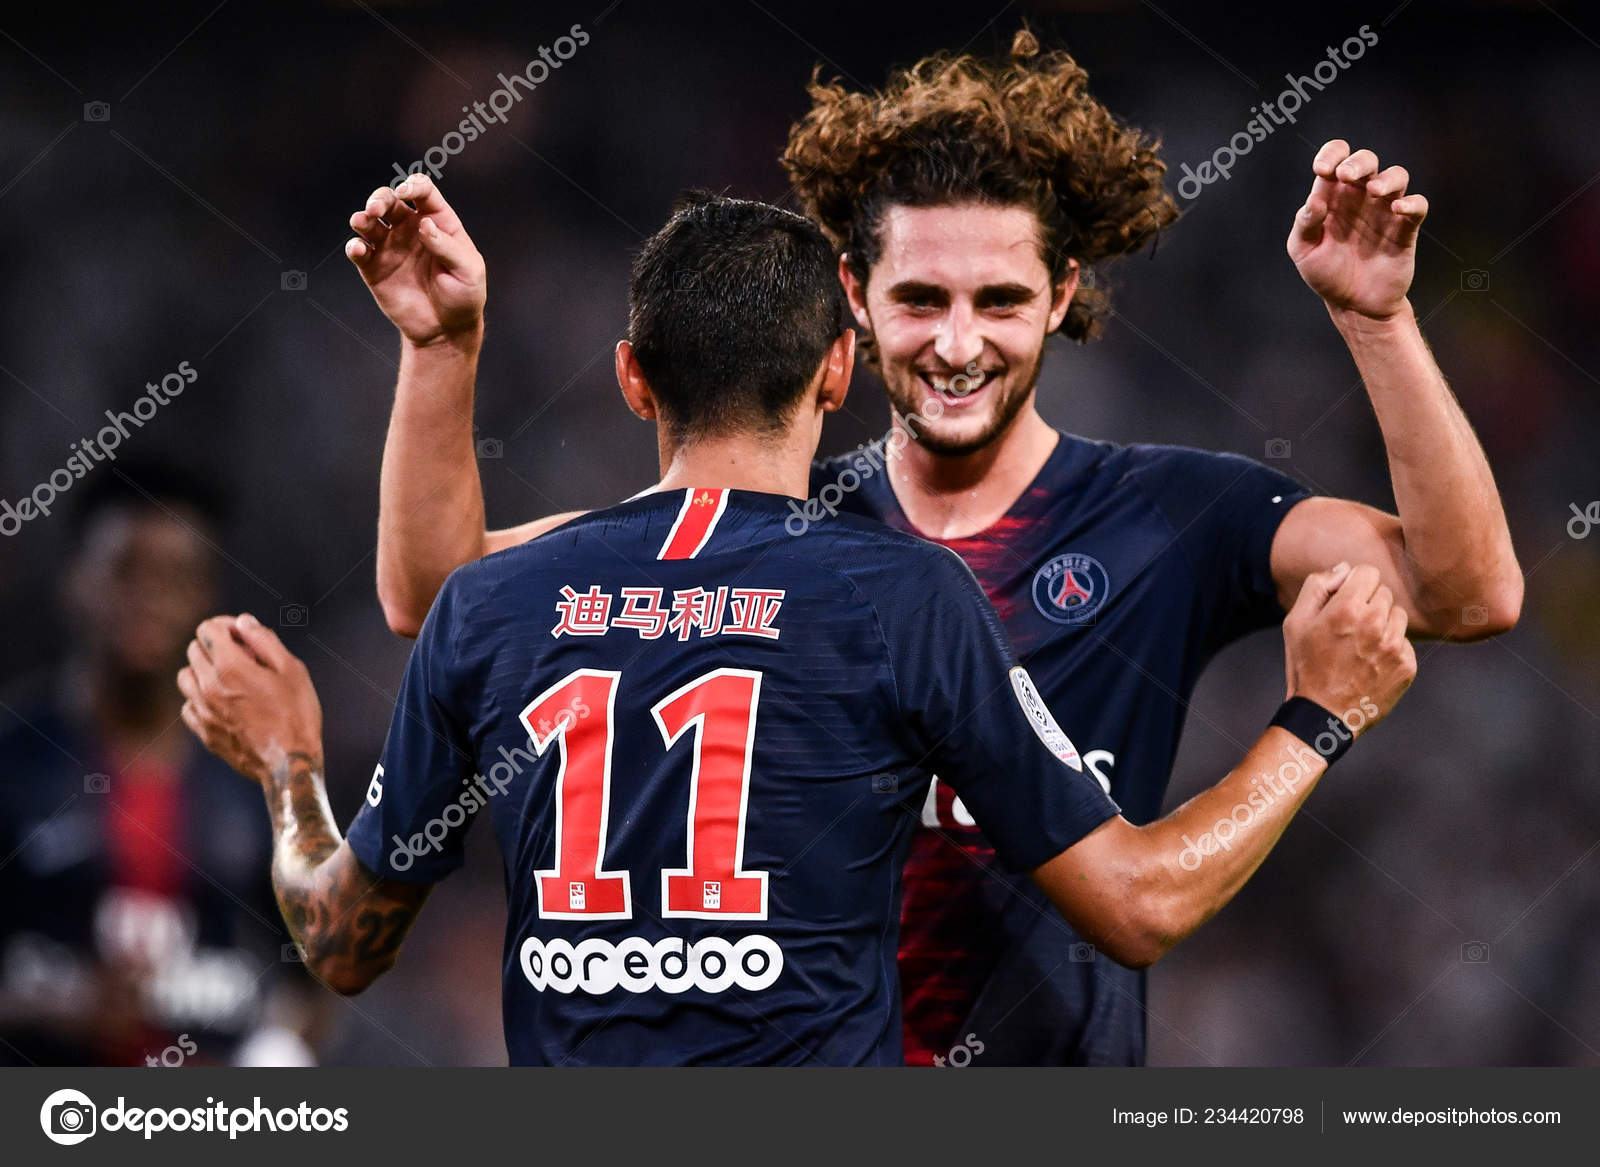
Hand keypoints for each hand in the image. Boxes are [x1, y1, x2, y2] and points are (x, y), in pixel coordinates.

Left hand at [177, 614, 322, 785]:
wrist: (289, 764)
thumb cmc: (297, 714)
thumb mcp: (292, 670)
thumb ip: (264, 640)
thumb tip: (243, 622)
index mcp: (231, 667)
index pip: (207, 629)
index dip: (226, 625)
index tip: (244, 635)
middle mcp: (209, 686)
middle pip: (194, 650)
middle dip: (216, 646)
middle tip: (245, 657)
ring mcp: (202, 711)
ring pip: (185, 676)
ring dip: (203, 670)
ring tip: (230, 679)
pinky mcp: (203, 732)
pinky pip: (188, 705)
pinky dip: (201, 698)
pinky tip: (224, 703)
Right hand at [346, 174, 485, 346]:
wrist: (446, 330)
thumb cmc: (464, 296)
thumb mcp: (469, 271)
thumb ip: (448, 246)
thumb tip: (424, 224)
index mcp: (438, 222)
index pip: (423, 191)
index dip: (413, 186)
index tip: (406, 193)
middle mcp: (410, 228)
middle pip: (390, 200)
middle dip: (380, 198)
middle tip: (377, 209)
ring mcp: (390, 246)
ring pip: (369, 220)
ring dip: (362, 217)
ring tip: (363, 222)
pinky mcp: (374, 268)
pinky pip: (359, 250)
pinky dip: (355, 246)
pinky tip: (359, 249)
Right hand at [1282, 562, 1416, 733]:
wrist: (1324, 715)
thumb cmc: (1305, 666)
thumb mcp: (1295, 623)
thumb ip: (1316, 587)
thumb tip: (1344, 569)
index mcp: (1346, 609)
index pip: (1368, 572)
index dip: (1354, 585)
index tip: (1345, 601)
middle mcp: (1375, 624)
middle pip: (1384, 593)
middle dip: (1368, 604)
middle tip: (1349, 629)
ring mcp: (1394, 646)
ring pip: (1398, 615)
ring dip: (1382, 625)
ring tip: (1361, 646)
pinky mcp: (1407, 665)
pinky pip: (1404, 642)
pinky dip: (1391, 649)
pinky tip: (1371, 664)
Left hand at [1287, 140, 1427, 320]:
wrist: (1354, 305)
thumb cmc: (1326, 274)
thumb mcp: (1304, 251)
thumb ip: (1305, 225)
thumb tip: (1314, 201)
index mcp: (1333, 197)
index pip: (1336, 159)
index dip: (1331, 154)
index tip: (1321, 170)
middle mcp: (1360, 198)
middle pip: (1366, 160)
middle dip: (1358, 162)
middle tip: (1346, 176)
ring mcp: (1384, 210)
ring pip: (1396, 175)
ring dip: (1386, 178)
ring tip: (1374, 191)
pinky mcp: (1405, 228)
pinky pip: (1417, 205)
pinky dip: (1411, 203)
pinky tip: (1397, 209)